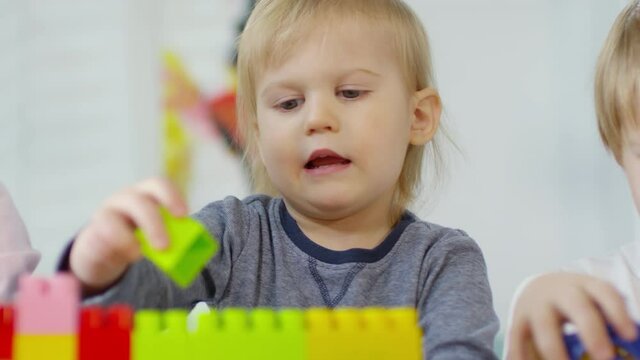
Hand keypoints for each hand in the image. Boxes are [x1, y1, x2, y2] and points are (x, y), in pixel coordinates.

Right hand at [69, 177, 187, 293]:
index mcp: (146, 194)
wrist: (105, 249)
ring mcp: (106, 214)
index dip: (171, 196)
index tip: (183, 215)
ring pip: (112, 219)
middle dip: (153, 224)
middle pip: (139, 202)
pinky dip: (116, 247)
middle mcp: (126, 199)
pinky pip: (101, 237)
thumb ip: (172, 233)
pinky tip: (129, 255)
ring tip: (139, 255)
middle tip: (165, 246)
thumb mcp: (157, 231)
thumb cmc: (140, 235)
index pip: (158, 185)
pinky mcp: (92, 233)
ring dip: (127, 240)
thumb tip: (198, 248)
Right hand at [507, 272, 636, 359]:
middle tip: (605, 357)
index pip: (604, 293)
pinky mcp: (517, 321)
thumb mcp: (593, 301)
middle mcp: (560, 292)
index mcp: (585, 286)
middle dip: (591, 332)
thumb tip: (632, 348)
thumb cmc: (577, 303)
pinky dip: (522, 355)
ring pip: (544, 326)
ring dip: (555, 349)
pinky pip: (518, 339)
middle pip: (577, 307)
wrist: (537, 288)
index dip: (617, 313)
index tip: (630, 335)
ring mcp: (536, 306)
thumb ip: (609, 320)